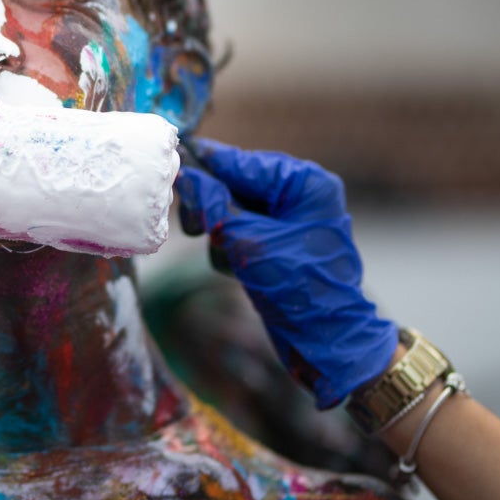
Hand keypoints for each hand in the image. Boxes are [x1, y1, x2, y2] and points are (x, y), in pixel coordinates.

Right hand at [174, 139, 397, 408]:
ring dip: (223, 231)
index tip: (174, 160)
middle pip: (239, 183)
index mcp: (304, 182)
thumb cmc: (297, 287)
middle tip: (193, 226)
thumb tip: (186, 176)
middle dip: (214, 205)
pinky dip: (234, 247)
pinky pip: (246, 231)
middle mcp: (303, 194)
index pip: (243, 162)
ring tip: (224, 254)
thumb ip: (214, 205)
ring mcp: (294, 220)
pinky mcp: (284, 245)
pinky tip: (234, 268)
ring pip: (237, 209)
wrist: (326, 340)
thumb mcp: (248, 241)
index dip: (207, 164)